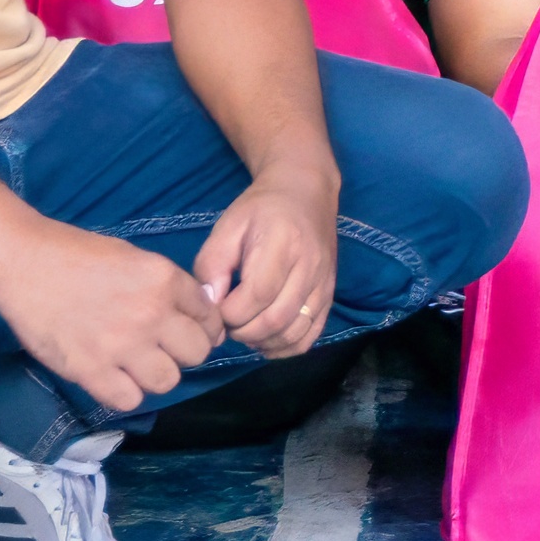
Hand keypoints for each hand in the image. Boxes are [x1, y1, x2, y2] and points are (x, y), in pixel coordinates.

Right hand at [0, 210, 227, 418]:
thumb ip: (168, 286)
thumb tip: (199, 311)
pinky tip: (113, 377)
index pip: (209, 317)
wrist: (23, 262)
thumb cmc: (77, 254)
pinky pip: (130, 400)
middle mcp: (150, 314)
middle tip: (163, 348)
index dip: (204, 327)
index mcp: (164, 280)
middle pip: (196, 354)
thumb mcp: (135, 257)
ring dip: (156, 374)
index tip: (190, 332)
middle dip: (184, 352)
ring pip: (168, 381)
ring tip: (136, 364)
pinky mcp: (91, 371)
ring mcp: (121, 346)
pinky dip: (124, 392)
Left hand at [190, 158, 345, 355]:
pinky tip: (266, 339)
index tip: (216, 308)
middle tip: (227, 322)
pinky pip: (310, 336)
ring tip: (245, 329)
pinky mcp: (329, 297)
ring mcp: (324, 284)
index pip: (257, 295)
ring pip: (294, 334)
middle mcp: (310, 266)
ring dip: (262, 342)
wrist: (306, 193)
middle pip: (276, 319)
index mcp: (283, 243)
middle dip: (242, 331)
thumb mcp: (228, 226)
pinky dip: (284, 347)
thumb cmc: (260, 209)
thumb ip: (212, 265)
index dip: (230, 313)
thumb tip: (210, 305)